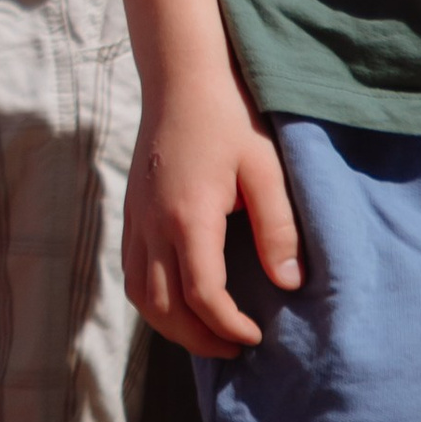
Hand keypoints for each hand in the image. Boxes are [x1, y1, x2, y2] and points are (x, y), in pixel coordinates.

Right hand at [126, 61, 299, 354]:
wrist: (180, 74)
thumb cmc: (227, 116)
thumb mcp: (265, 168)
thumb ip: (278, 228)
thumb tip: (289, 284)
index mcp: (187, 216)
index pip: (202, 295)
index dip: (229, 327)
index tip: (257, 336)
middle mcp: (152, 222)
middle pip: (164, 307)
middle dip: (199, 339)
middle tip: (236, 346)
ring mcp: (135, 216)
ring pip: (140, 294)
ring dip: (172, 325)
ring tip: (210, 331)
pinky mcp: (130, 210)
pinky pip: (132, 271)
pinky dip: (154, 299)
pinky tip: (182, 297)